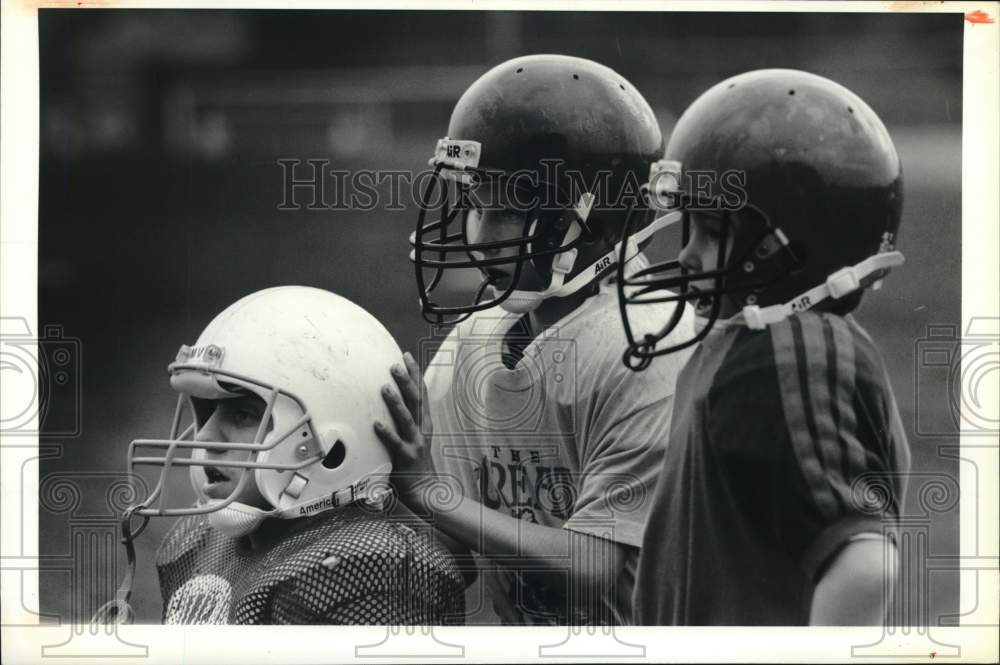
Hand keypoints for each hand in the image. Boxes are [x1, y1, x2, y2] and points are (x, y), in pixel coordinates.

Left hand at [373, 351, 435, 503]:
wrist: (426, 489)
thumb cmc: (415, 462)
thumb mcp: (414, 436)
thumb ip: (405, 420)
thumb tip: (391, 400)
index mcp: (424, 422)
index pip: (421, 392)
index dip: (415, 373)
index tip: (406, 355)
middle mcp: (422, 429)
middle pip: (416, 400)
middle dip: (406, 381)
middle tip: (395, 364)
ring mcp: (416, 443)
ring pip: (407, 418)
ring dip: (396, 402)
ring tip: (384, 388)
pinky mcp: (407, 458)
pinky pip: (395, 443)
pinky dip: (386, 433)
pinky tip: (376, 424)